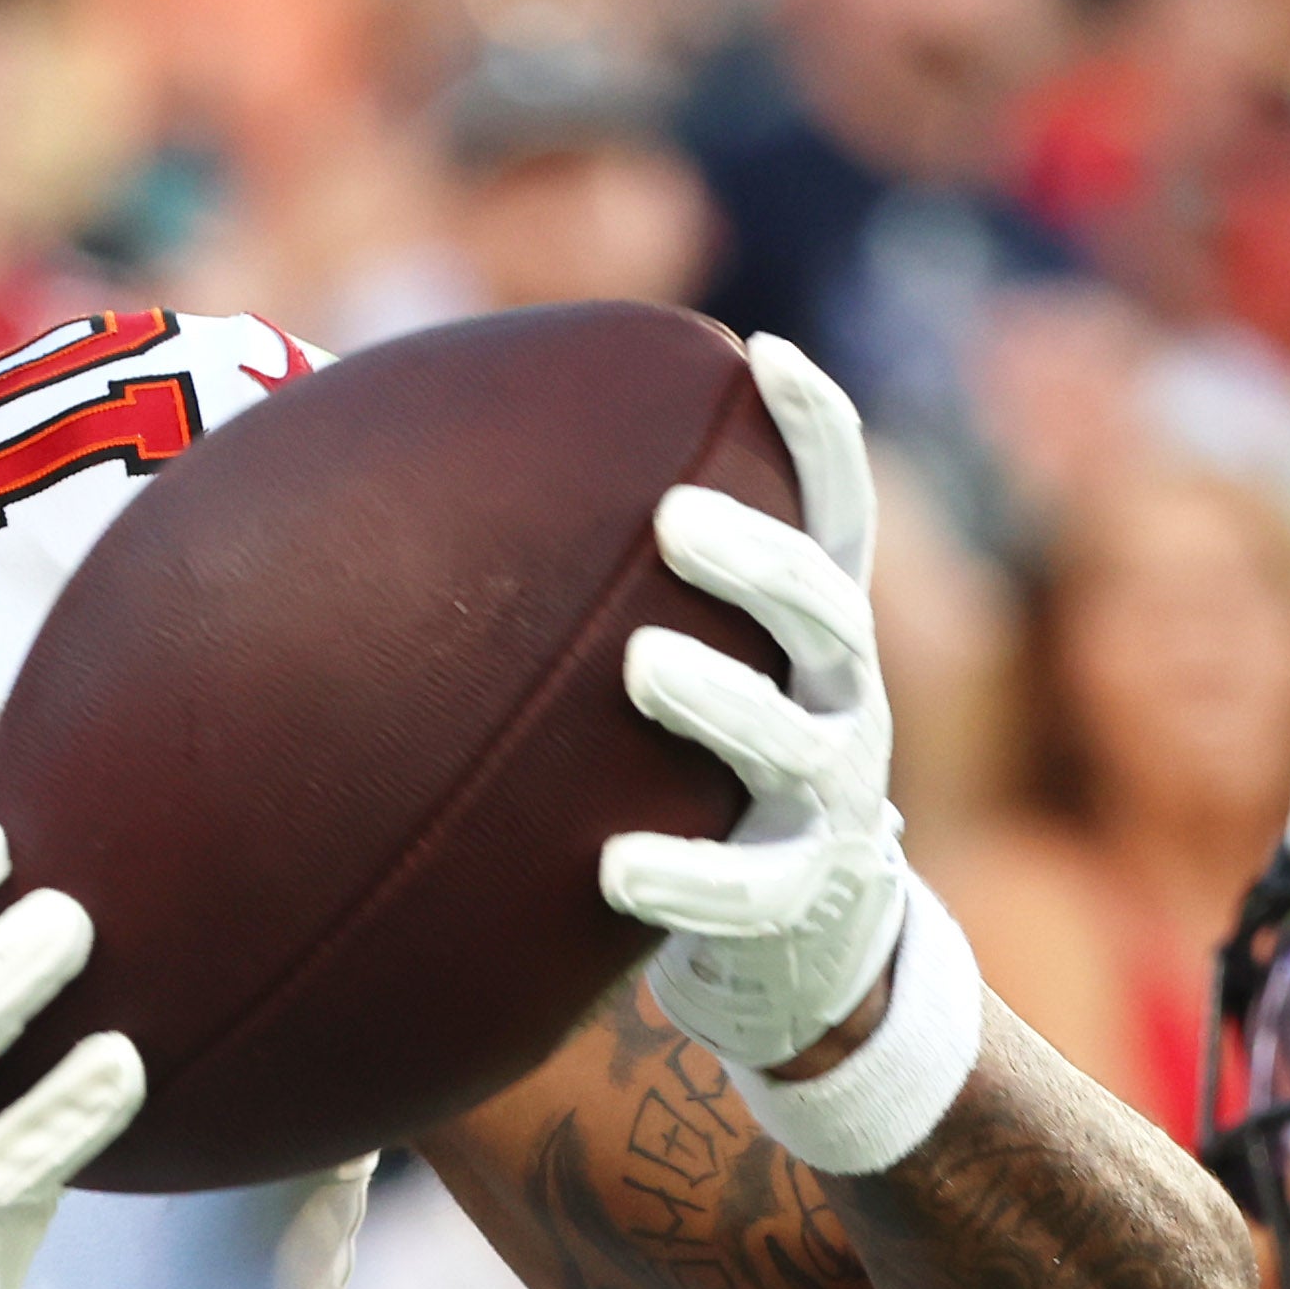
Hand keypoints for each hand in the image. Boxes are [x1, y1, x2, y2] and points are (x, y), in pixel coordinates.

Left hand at [608, 332, 913, 1082]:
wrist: (805, 934)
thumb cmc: (712, 763)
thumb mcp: (713, 658)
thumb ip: (637, 582)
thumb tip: (447, 475)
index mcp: (818, 629)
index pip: (838, 510)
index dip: (818, 432)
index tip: (761, 354)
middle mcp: (841, 696)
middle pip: (824, 611)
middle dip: (756, 561)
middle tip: (674, 522)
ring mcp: (828, 797)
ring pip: (789, 743)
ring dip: (719, 700)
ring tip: (642, 665)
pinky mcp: (796, 894)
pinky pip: (747, 888)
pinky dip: (685, 878)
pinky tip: (615, 871)